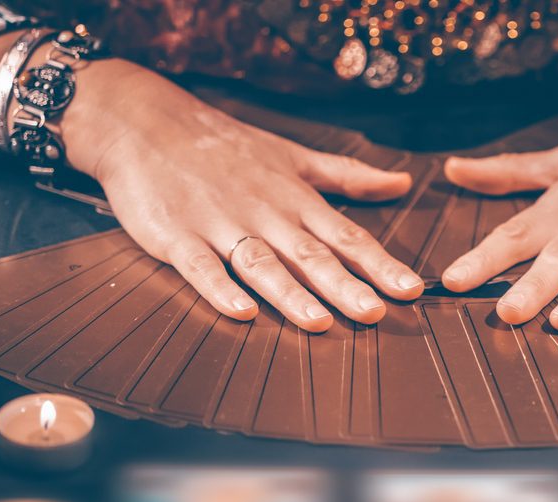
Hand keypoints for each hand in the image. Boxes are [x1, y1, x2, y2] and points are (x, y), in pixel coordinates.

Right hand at [61, 61, 423, 331]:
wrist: (147, 123)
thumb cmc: (226, 146)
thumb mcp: (294, 157)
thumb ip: (348, 176)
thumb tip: (403, 183)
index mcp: (295, 199)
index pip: (346, 236)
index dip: (380, 264)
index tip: (411, 289)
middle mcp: (265, 213)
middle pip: (310, 255)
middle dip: (344, 286)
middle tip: (375, 314)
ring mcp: (220, 224)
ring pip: (261, 264)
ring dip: (290, 294)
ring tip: (319, 322)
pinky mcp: (178, 235)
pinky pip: (200, 266)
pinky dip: (219, 288)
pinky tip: (241, 312)